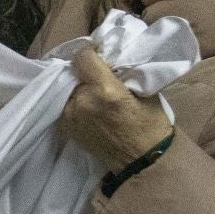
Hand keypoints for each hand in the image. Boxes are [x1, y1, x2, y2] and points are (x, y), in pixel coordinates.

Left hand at [60, 46, 172, 169]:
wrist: (142, 161)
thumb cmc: (150, 125)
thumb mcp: (144, 90)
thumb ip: (122, 71)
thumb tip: (106, 56)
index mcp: (104, 90)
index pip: (83, 57)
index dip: (90, 52)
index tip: (98, 54)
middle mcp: (82, 102)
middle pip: (73, 71)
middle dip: (84, 70)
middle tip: (98, 75)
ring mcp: (70, 116)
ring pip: (66, 87)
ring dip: (77, 85)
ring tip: (92, 90)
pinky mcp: (65, 126)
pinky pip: (64, 103)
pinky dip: (73, 99)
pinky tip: (87, 103)